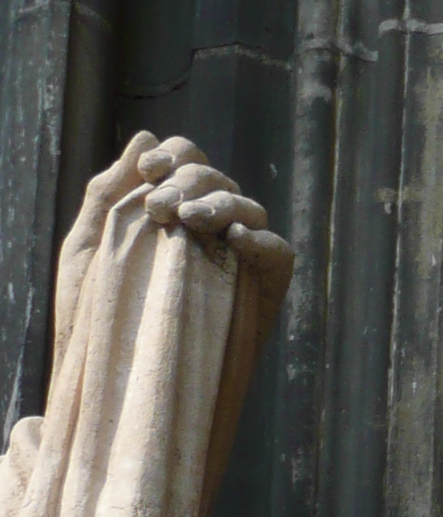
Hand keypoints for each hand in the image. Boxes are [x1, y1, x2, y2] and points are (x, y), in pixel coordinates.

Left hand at [54, 133, 292, 358]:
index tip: (150, 173)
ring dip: (221, 204)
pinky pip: (278, 253)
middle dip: (191, 182)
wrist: (116, 378)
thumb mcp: (90, 247)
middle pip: (217, 180)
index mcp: (171, 211)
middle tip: (161, 206)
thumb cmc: (96, 317)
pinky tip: (236, 239)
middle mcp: (209, 229)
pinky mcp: (263, 291)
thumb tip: (145, 138)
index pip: (188, 161)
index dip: (175, 155)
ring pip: (249, 208)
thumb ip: (108, 193)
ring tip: (190, 219)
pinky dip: (262, 240)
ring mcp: (238, 259)